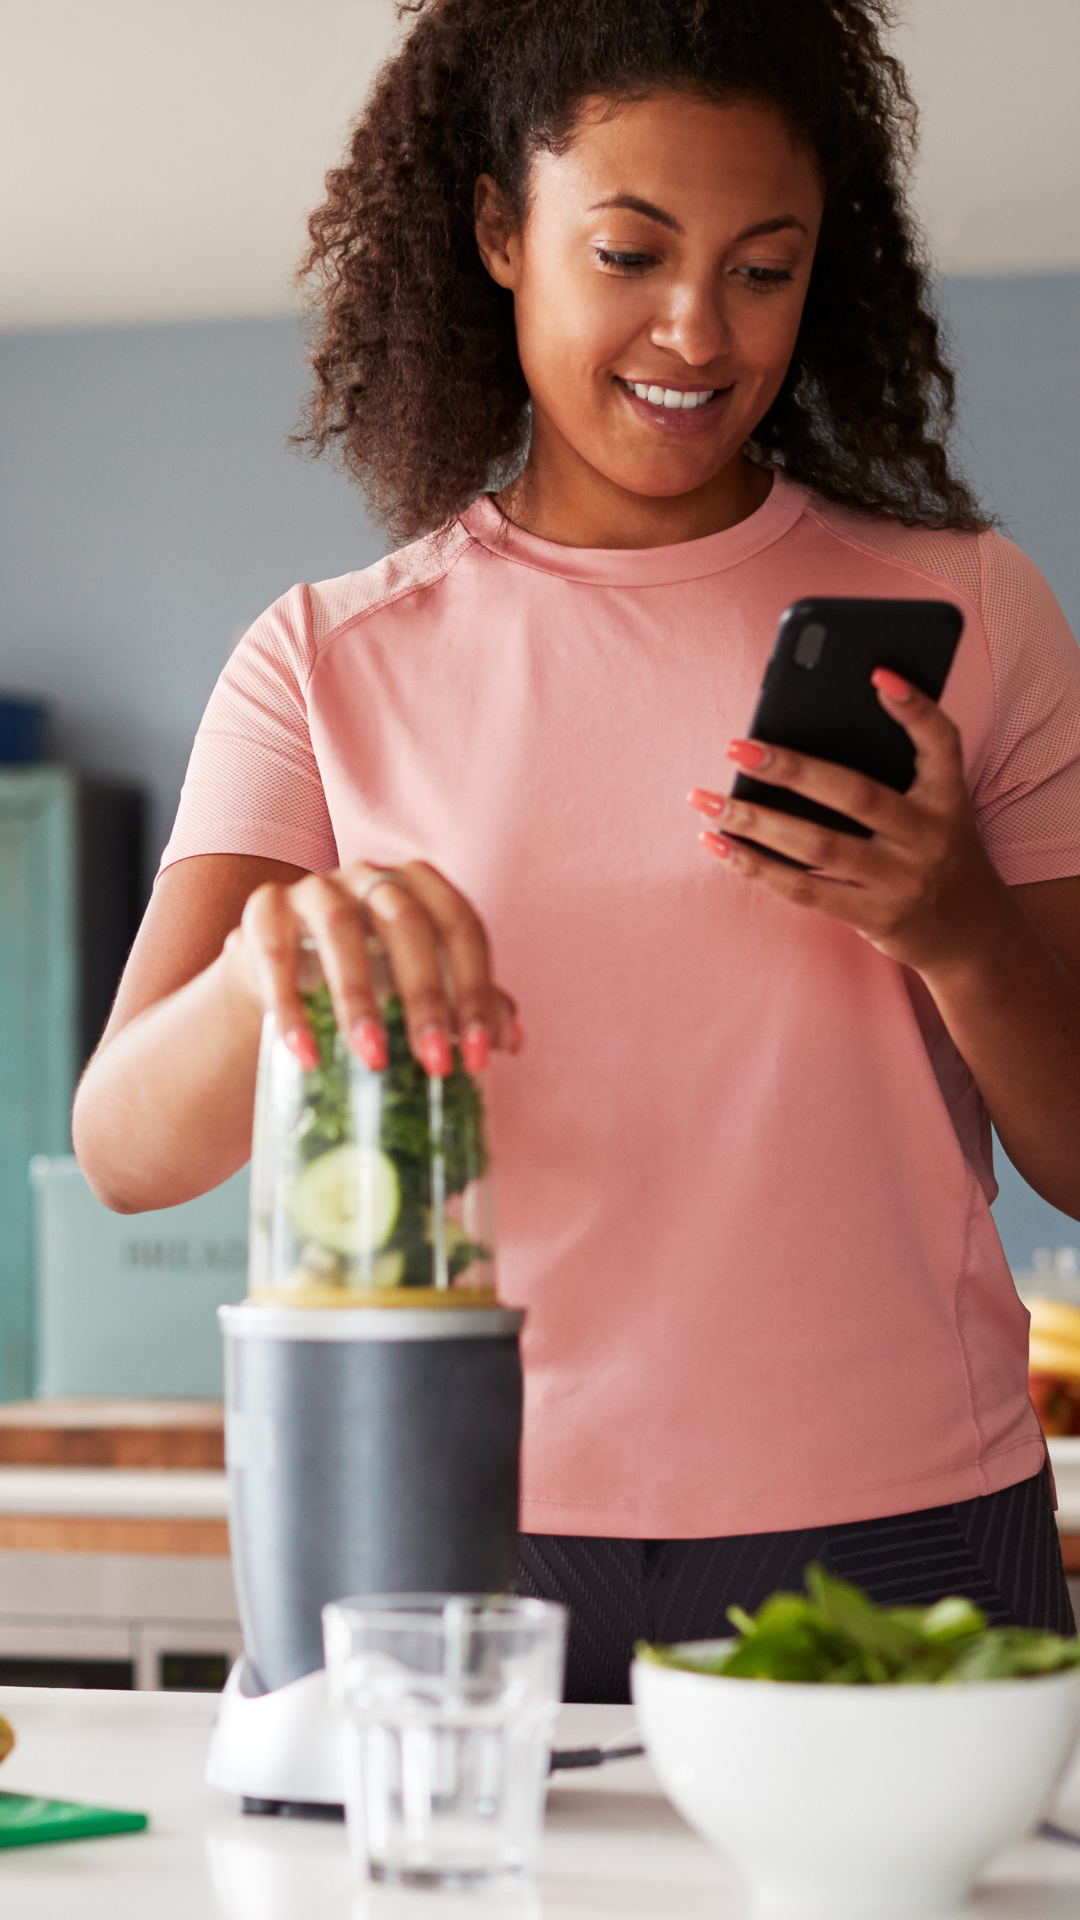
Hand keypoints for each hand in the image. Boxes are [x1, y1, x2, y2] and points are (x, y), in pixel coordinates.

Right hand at [222, 860, 521, 1076]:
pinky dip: (289, 1003)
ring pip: (339, 929)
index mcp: (421, 887)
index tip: (477, 1057)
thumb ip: (465, 1003)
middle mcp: (370, 876)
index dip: (476, 992)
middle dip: (425, 996)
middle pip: (406, 922)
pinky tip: (305, 1053)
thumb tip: (512, 1040)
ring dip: (358, 998)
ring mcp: (315, 886)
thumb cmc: (367, 975)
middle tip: (433, 1064)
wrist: (281, 972)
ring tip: (372, 1059)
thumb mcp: (416, 987)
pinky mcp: (264, 909)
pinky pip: (274, 949)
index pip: (462, 928)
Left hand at [688, 669, 1010, 975]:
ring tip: (705, 801)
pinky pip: (805, 891)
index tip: (875, 673)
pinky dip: (757, 867)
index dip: (915, 708)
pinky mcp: (875, 917)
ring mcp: (902, 881)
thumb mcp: (933, 805)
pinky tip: (719, 844)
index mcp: (948, 795)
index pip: (942, 742)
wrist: (969, 931)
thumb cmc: (932, 848)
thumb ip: (890, 770)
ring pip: (819, 847)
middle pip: (857, 795)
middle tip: (735, 747)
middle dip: (792, 769)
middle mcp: (931, 836)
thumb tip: (795, 739)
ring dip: (755, 821)